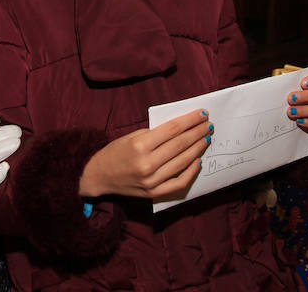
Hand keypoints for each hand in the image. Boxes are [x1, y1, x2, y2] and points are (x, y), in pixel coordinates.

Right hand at [79, 110, 211, 199]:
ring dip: (197, 149)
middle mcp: (147, 164)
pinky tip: (197, 160)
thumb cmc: (114, 152)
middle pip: (180, 145)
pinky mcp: (154, 192)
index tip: (202, 114)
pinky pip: (178, 183)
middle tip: (208, 125)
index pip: (172, 130)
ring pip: (182, 162)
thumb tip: (180, 128)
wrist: (99, 176)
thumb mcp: (130, 136)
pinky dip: (191, 172)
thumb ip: (154, 134)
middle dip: (197, 133)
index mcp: (140, 146)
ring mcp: (152, 180)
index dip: (189, 121)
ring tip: (206, 139)